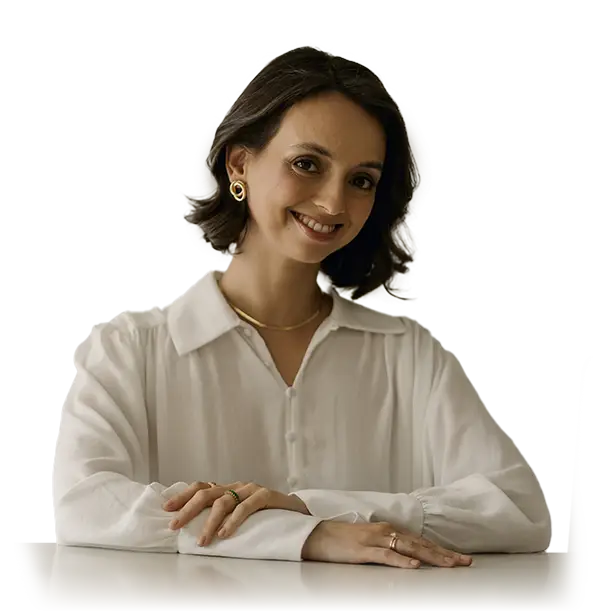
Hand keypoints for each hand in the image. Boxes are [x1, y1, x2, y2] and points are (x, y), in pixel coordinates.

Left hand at [163, 481, 309, 545]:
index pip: (201, 487)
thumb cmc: (266, 516)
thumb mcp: (239, 513)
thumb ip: (222, 515)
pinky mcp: (266, 495)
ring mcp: (251, 489)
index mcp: (228, 489)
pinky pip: (246, 506)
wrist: (297, 513)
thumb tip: (193, 529)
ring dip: (209, 522)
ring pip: (224, 501)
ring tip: (202, 541)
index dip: (183, 496)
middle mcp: (237, 486)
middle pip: (207, 492)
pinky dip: (233, 520)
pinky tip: (225, 533)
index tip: (166, 509)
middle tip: (175, 525)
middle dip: (188, 509)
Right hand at [301, 521, 472, 568]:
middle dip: (444, 554)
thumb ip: (387, 545)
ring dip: (431, 557)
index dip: (441, 550)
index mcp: (388, 530)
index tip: (460, 558)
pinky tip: (414, 565)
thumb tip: (407, 554)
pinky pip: (386, 556)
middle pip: (420, 543)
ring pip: (409, 548)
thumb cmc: (342, 540)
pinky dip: (402, 560)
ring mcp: (375, 540)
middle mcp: (385, 532)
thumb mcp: (369, 541)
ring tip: (449, 564)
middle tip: (465, 563)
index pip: (420, 541)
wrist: (317, 534)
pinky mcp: (363, 551)